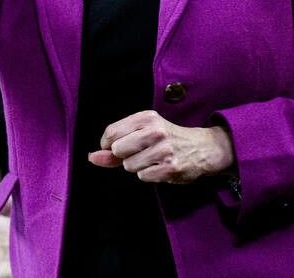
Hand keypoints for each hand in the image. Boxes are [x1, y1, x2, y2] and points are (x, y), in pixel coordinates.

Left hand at [88, 110, 234, 183]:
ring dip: (137, 166)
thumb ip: (113, 146)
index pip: (111, 133)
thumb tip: (92, 157)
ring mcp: (163, 150)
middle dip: (124, 156)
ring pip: (129, 166)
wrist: (202, 147)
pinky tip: (160, 167)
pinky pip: (143, 176)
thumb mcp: (142, 133)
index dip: (108, 145)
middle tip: (140, 152)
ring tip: (153, 159)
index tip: (118, 147)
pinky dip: (149, 175)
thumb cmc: (166, 139)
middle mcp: (155, 131)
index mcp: (146, 117)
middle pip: (118, 150)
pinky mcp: (170, 168)